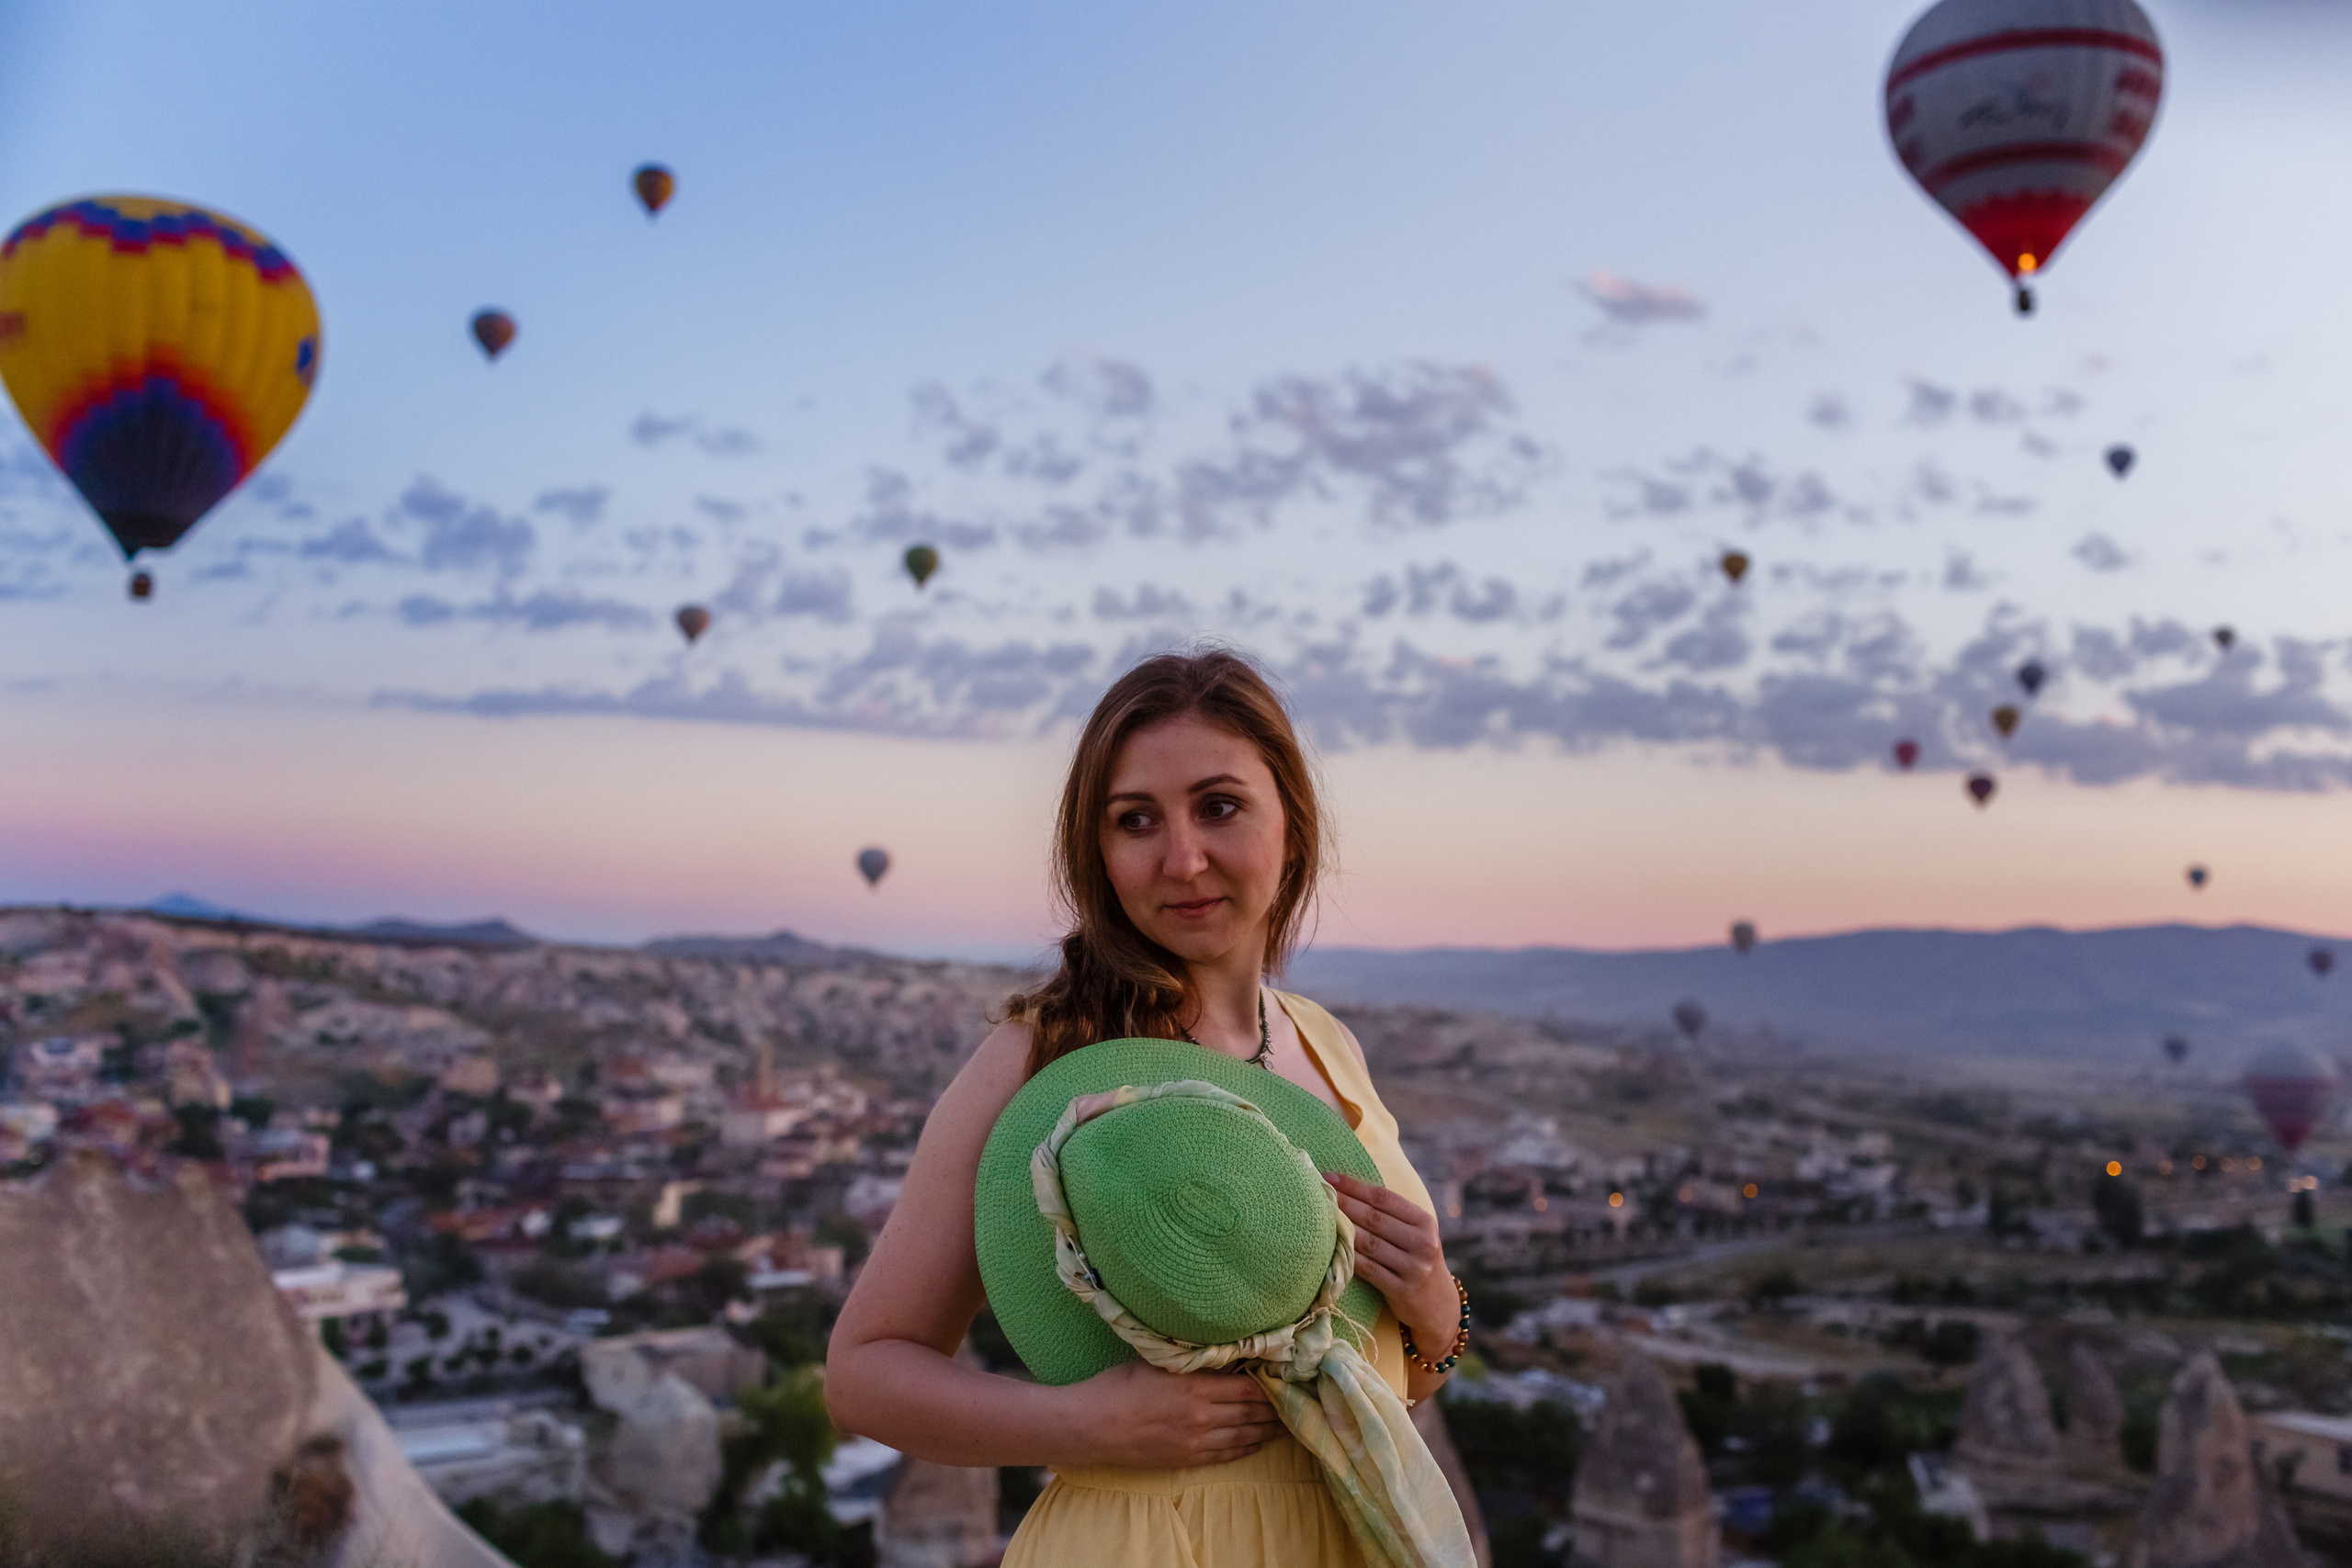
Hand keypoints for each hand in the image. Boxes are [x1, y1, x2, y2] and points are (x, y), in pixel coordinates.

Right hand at [1059, 1361, 1283, 1469]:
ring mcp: (1195, 1441)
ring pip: (1243, 1435)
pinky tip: (1257, 1442)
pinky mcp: (1186, 1459)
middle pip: (1250, 1413)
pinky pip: (1226, 1455)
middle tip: (1295, 1403)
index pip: (1246, 1388)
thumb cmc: (1118, 1386)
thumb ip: (1192, 1362)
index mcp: (1195, 1387)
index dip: (1269, 1386)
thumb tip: (1223, 1357)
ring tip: (1285, 1425)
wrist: (1091, 1426)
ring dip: (1267, 1430)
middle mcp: (1201, 1416)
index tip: (1285, 1379)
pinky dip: (1246, 1448)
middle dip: (1274, 1409)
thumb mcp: (1158, 1363)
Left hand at [1324, 1172, 1458, 1360]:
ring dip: (1342, 1229)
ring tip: (1320, 1218)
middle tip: (1318, 1193)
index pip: (1384, 1198)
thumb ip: (1391, 1214)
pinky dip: (1349, 1257)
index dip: (1354, 1186)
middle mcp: (1422, 1242)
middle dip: (1343, 1204)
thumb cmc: (1416, 1258)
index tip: (1329, 1176)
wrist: (1437, 1304)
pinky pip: (1368, 1269)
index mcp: (1424, 1221)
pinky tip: (1332, 1248)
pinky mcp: (1401, 1289)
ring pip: (1369, 1243)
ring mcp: (1413, 1267)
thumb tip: (1347, 1187)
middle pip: (1374, 1218)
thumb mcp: (1415, 1233)